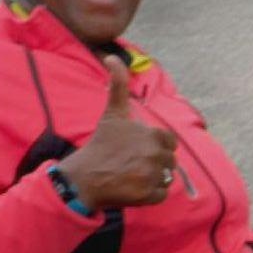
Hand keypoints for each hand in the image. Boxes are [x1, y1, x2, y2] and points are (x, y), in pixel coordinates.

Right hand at [58, 58, 179, 209]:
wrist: (84, 177)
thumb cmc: (100, 144)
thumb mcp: (113, 113)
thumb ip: (118, 85)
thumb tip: (111, 57)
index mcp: (154, 135)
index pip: (169, 142)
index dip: (154, 145)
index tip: (136, 149)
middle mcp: (157, 154)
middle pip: (168, 160)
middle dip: (153, 162)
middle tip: (131, 163)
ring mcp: (153, 176)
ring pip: (166, 177)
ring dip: (152, 177)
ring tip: (131, 174)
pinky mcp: (149, 195)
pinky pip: (161, 194)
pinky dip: (150, 194)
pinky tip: (132, 187)